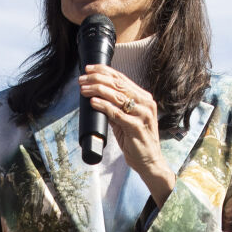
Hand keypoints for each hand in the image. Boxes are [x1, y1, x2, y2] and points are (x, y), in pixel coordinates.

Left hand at [78, 64, 173, 201]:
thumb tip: (96, 97)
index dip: (104, 71)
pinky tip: (93, 102)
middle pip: (118, 85)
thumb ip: (116, 108)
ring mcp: (143, 115)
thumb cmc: (137, 141)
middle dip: (97, 79)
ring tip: (83, 89)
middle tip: (82, 79)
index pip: (122, 79)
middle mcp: (145, 103)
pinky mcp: (137, 127)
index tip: (89, 69)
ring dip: (97, 90)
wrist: (150, 162)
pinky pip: (117, 113)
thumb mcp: (126, 120)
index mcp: (144, 98)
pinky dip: (103, 106)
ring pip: (117, 96)